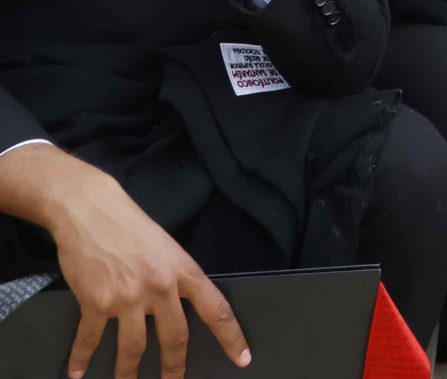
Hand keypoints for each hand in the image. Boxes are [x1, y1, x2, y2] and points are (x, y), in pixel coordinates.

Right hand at [15, 148, 250, 377]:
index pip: (216, 309)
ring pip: (134, 348)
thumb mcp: (167, 248)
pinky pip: (91, 339)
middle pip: (175, 338)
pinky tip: (77, 373)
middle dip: (175, 368)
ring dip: (129, 373)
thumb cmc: (131, 227)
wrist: (91, 211)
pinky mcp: (96, 301)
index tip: (242, 360)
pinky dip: (82, 359)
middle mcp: (161, 287)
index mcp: (184, 271)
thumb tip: (180, 308)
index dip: (231, 337)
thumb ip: (176, 278)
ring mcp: (128, 297)